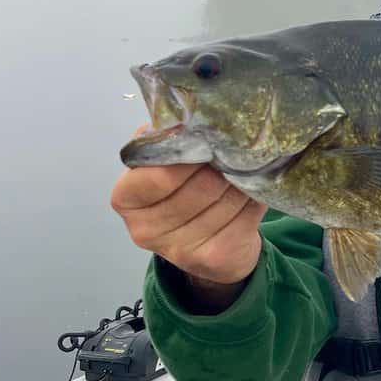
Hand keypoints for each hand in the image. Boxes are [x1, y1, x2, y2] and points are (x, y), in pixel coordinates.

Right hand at [111, 126, 266, 285]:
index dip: (191, 153)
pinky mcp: (214, 259)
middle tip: (230, 156)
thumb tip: (183, 120)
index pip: (160, 172)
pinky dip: (255, 199)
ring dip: (242, 181)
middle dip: (222, 166)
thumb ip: (167, 142)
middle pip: (201, 185)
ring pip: (227, 199)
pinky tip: (250, 195)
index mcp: (125, 198)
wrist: (206, 248)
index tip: (206, 140)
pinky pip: (247, 216)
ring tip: (240, 174)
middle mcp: (145, 229)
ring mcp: (180, 249)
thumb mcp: (164, 164)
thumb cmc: (182, 192)